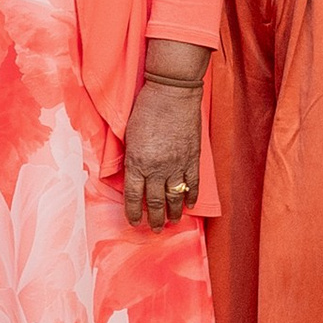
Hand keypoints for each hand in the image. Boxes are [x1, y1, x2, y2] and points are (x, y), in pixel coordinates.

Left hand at [120, 67, 207, 227]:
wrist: (172, 92)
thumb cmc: (146, 108)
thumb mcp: (129, 134)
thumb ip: (131, 157)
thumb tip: (133, 174)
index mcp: (136, 162)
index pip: (133, 196)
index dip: (133, 213)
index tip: (134, 222)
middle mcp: (156, 168)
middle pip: (155, 202)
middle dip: (155, 219)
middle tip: (155, 230)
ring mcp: (176, 165)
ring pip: (175, 198)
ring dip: (174, 213)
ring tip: (173, 222)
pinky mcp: (193, 159)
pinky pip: (193, 185)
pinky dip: (191, 197)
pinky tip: (190, 205)